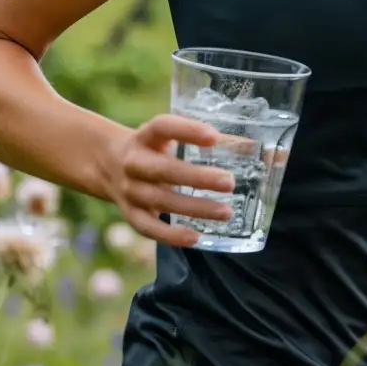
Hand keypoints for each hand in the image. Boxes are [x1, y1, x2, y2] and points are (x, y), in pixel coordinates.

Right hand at [105, 114, 235, 247]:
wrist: (106, 163)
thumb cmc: (153, 149)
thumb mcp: (167, 137)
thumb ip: (202, 143)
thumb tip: (260, 151)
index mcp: (144, 137)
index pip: (162, 127)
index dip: (186, 130)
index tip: (214, 137)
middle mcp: (133, 162)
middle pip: (164, 170)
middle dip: (197, 177)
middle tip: (229, 182)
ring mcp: (129, 189)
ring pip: (160, 200)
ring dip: (194, 208)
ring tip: (226, 213)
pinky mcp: (129, 213)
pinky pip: (147, 227)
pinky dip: (170, 235)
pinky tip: (195, 238)